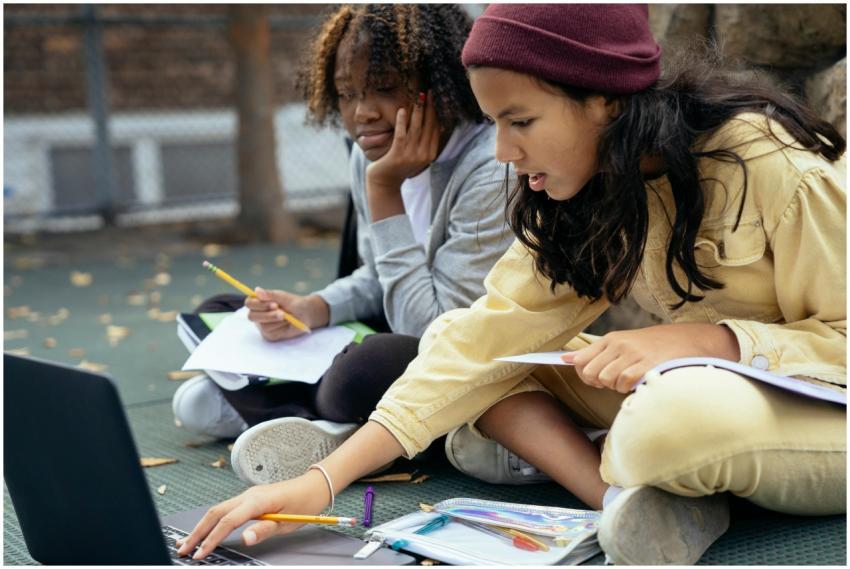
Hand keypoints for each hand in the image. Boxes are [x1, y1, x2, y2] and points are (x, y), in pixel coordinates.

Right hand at [175, 470, 330, 559]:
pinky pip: (225, 509)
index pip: (228, 521)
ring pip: (217, 510)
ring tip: (187, 542)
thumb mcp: (287, 522)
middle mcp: (248, 495)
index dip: (212, 538)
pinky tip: (205, 529)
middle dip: (197, 532)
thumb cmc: (304, 503)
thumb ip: (264, 530)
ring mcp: (247, 495)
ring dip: (201, 526)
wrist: (314, 486)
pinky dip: (212, 520)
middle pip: (215, 513)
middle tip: (183, 549)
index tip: (200, 553)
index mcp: (257, 500)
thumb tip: (245, 539)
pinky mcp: (249, 498)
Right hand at [246, 288, 328, 340]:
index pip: (249, 303)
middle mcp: (258, 313)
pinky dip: (280, 328)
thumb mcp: (283, 297)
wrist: (306, 314)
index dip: (259, 304)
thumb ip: (270, 294)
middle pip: (252, 316)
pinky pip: (270, 333)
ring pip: (263, 326)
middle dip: (268, 315)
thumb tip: (256, 290)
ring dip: (277, 321)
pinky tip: (286, 324)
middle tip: (282, 313)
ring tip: (287, 317)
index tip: (275, 304)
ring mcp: (263, 325)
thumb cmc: (294, 303)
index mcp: (259, 302)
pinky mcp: (269, 334)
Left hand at [365, 90, 440, 220]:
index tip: (436, 97)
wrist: (385, 183)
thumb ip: (424, 142)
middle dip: (429, 107)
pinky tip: (402, 110)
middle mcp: (423, 155)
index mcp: (430, 154)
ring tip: (419, 96)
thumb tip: (435, 123)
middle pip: (428, 126)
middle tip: (430, 91)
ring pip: (416, 128)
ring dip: (418, 110)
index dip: (436, 112)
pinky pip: (401, 135)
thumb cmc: (399, 166)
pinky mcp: (397, 155)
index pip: (435, 129)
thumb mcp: (416, 154)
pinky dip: (402, 122)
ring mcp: (410, 155)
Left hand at [568, 323, 740, 392]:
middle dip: (599, 383)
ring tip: (630, 379)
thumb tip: (565, 359)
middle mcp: (619, 345)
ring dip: (616, 386)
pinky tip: (638, 382)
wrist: (687, 341)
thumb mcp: (622, 344)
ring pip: (606, 380)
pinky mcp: (646, 365)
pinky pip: (624, 383)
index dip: (584, 375)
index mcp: (611, 339)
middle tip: (615, 381)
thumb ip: (594, 353)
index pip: (580, 361)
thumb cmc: (651, 347)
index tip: (596, 379)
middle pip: (590, 374)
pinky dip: (629, 388)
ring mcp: (632, 354)